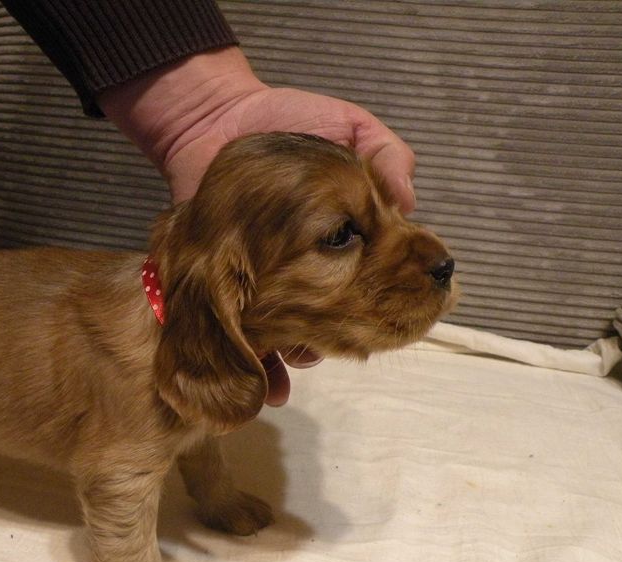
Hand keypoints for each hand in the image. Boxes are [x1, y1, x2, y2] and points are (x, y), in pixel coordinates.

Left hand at [100, 47, 415, 404]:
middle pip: (335, 320)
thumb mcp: (349, 126)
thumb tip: (409, 204)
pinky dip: (258, 362)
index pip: (376, 283)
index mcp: (345, 239)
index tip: (398, 320)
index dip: (388, 304)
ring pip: (292, 335)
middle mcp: (310, 268)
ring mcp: (267, 281)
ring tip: (302, 357)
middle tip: (351, 345)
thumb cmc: (288, 121)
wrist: (212, 119)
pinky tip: (270, 383)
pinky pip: (243, 334)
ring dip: (302, 353)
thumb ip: (385, 155)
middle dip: (344, 339)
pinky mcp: (225, 289)